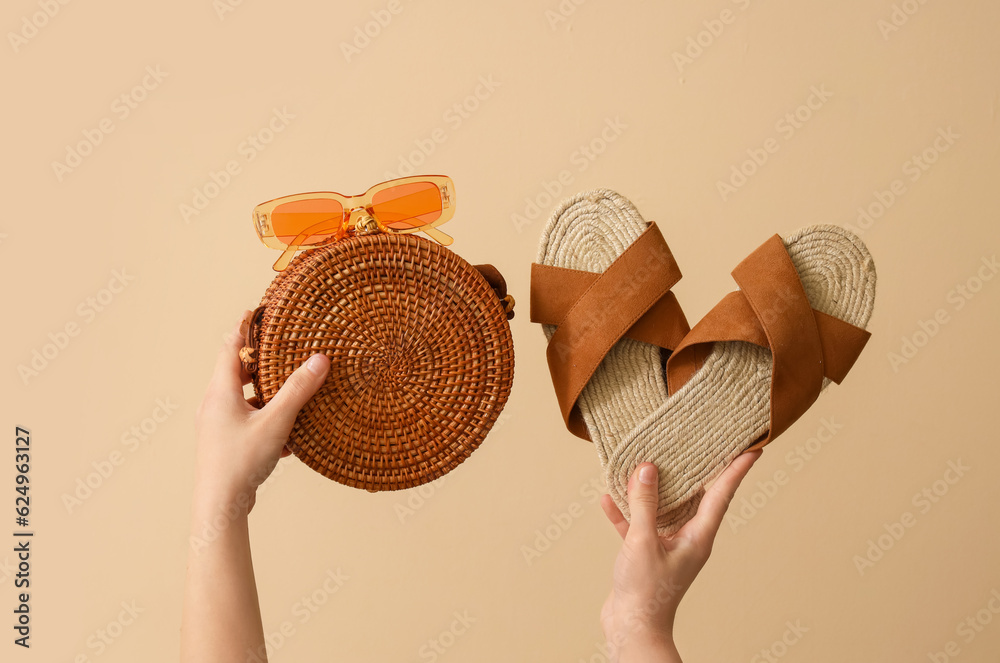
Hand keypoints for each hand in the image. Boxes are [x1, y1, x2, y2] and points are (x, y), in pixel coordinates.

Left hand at [192, 310, 329, 511]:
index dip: (245, 327)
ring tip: (292, 393)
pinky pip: (247, 422)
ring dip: (267, 394)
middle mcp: (214, 404)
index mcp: (221, 391)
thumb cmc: (241, 461)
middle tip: (283, 349)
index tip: (259, 311)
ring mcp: (218, 425)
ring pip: (244, 399)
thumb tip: (320, 360)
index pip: (230, 345)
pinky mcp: (225, 444)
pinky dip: (266, 421)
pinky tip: (288, 438)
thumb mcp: (276, 422)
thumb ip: (298, 390)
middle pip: (236, 371)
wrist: (219, 506)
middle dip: (261, 361)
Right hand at [599, 450, 762, 661]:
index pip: (722, 495)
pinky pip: (638, 526)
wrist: (631, 630)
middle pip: (696, 497)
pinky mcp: (647, 555)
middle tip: (705, 444)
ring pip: (664, 509)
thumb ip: (646, 504)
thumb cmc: (645, 593)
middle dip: (698, 471)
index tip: (752, 449)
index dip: (737, 470)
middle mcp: (688, 539)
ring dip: (653, 489)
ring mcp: (667, 547)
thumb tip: (648, 469)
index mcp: (698, 537)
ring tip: (646, 463)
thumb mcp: (643, 542)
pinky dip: (626, 512)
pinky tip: (610, 499)